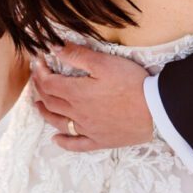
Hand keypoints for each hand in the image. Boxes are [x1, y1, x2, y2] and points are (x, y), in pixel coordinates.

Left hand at [28, 44, 152, 151]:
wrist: (156, 110)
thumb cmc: (132, 83)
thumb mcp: (104, 63)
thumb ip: (78, 55)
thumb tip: (54, 48)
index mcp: (76, 93)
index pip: (49, 83)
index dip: (40, 72)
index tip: (37, 62)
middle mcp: (77, 113)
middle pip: (50, 102)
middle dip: (40, 88)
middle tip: (37, 79)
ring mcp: (88, 129)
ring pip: (58, 122)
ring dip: (45, 112)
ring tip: (38, 105)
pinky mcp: (100, 141)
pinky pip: (76, 144)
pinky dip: (63, 142)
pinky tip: (56, 139)